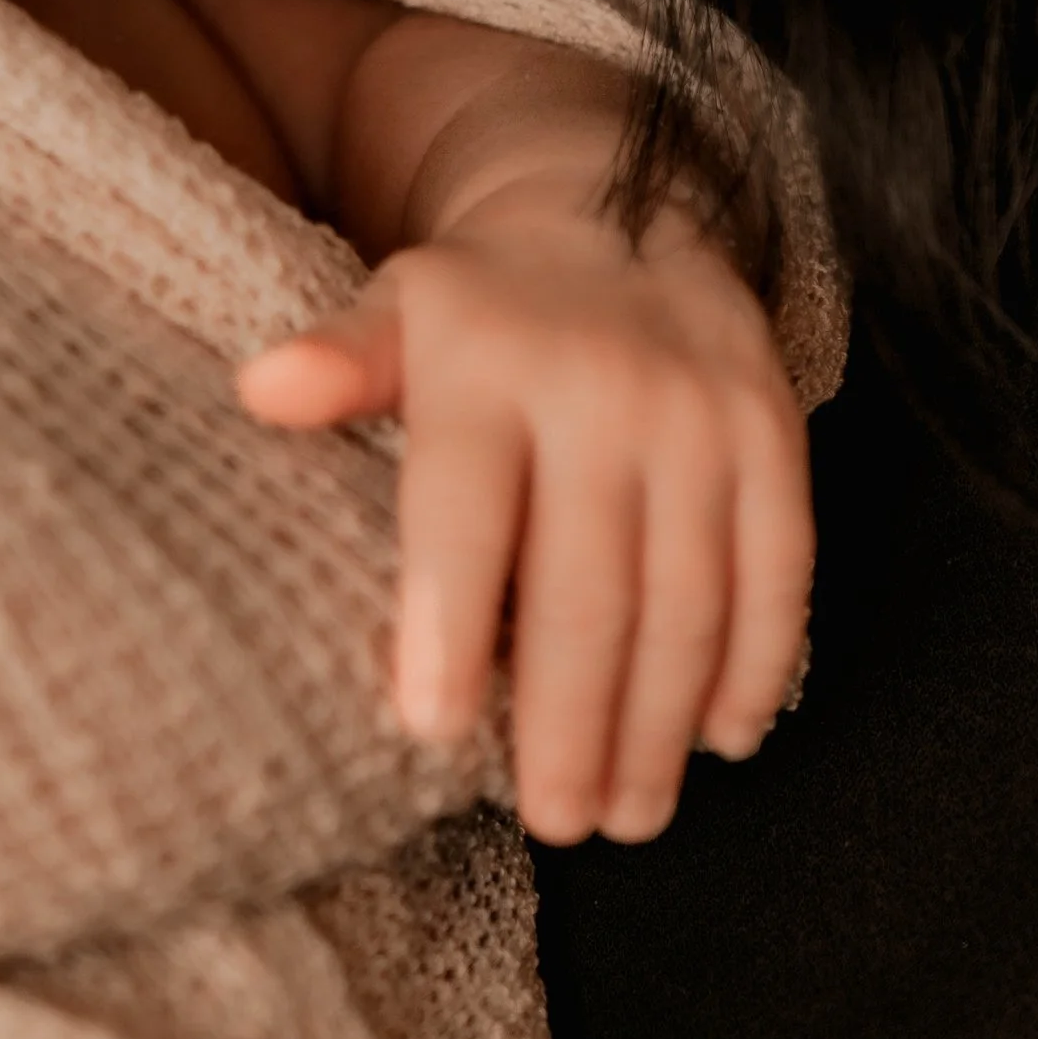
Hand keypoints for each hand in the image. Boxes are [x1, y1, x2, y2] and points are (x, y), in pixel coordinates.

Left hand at [239, 184, 813, 846]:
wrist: (624, 217)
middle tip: (554, 821)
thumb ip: (342, 365)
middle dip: (570, 722)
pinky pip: (776, 569)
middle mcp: (603, 388)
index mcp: (488, 365)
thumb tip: (260, 388)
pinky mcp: (773, 436)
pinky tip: (720, 739)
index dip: (447, 623)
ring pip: (686, 598)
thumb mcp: (397, 312)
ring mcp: (700, 415)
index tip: (430, 730)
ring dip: (660, 724)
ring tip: (628, 812)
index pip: (466, 510)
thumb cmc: (484, 311)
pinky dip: (753, 665)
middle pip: (587, 586)